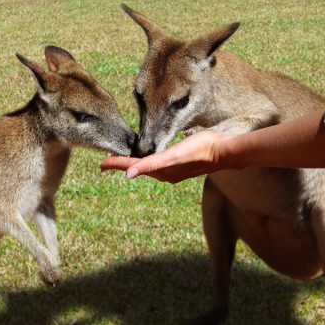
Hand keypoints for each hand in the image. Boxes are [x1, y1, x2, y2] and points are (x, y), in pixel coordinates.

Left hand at [101, 130, 228, 182]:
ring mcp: (173, 170)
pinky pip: (158, 165)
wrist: (223, 152)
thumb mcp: (174, 156)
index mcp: (161, 170)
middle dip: (123, 165)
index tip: (102, 164)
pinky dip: (148, 162)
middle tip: (107, 162)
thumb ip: (151, 165)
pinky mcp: (181, 165)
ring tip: (125, 160)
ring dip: (135, 164)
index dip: (117, 164)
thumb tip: (129, 174)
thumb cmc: (200, 150)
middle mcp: (165, 173)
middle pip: (138, 168)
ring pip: (148, 167)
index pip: (133, 167)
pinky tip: (150, 159)